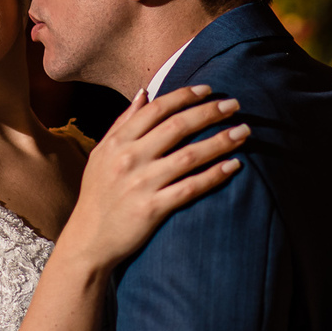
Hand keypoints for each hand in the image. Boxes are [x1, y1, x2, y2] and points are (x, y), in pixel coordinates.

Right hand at [59, 85, 248, 272]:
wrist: (88, 241)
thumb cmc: (98, 194)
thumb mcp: (102, 153)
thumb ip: (123, 122)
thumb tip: (144, 92)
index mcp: (118, 142)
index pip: (156, 109)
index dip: (185, 96)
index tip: (208, 89)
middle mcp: (129, 159)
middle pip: (177, 127)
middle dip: (209, 112)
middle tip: (234, 104)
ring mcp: (141, 184)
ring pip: (189, 155)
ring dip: (220, 141)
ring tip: (243, 132)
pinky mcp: (152, 209)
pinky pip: (190, 188)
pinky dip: (214, 175)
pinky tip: (233, 165)